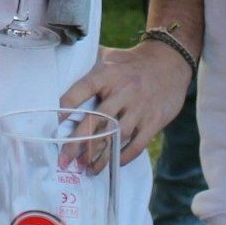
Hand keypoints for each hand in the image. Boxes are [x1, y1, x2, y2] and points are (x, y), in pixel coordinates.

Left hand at [58, 40, 191, 164]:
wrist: (171, 62)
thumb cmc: (132, 62)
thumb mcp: (109, 56)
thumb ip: (88, 66)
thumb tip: (62, 71)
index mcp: (107, 75)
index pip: (82, 90)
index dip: (66, 106)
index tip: (54, 123)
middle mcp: (123, 91)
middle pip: (96, 120)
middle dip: (78, 142)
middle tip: (64, 159)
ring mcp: (140, 108)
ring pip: (116, 136)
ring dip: (100, 155)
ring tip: (87, 169)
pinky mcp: (154, 120)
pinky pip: (138, 144)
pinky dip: (124, 156)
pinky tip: (113, 164)